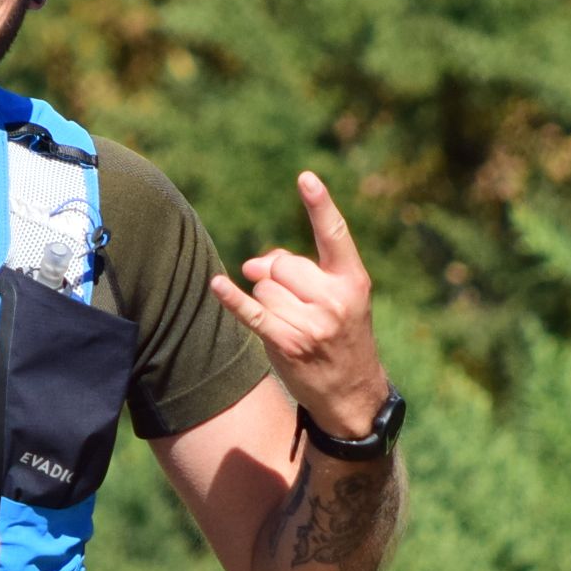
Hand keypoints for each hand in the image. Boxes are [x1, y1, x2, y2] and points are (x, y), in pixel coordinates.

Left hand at [208, 170, 388, 436]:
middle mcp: (335, 299)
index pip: (334, 235)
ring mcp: (313, 324)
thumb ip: (301, 270)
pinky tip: (218, 285)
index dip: (319, 205)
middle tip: (291, 300)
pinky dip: (232, 299)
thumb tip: (252, 264)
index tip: (305, 177)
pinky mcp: (289, 344)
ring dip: (266, 301)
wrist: (352, 393)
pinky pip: (253, 313)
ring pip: (265, 288)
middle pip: (282, 264)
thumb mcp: (337, 298)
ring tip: (290, 323)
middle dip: (276, 276)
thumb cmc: (341, 336)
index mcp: (353, 280)